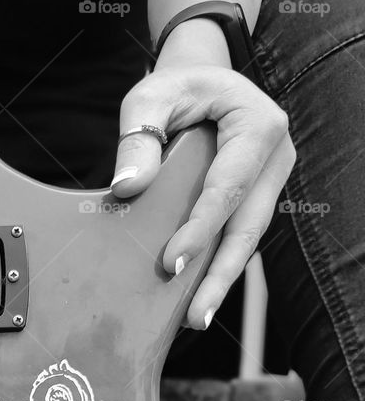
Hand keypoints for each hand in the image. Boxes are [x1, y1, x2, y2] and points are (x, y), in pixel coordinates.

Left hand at [109, 25, 294, 329]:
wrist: (201, 81)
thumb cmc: (177, 87)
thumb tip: (127, 187)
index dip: (201, 229)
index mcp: (258, 127)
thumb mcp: (150, 96)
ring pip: (246, 240)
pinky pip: (235, 239)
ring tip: (193, 318)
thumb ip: (138, 136)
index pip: (227, 188)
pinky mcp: (252, 202)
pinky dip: (215, 268)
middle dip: (220, 275)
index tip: (173, 262)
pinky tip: (192, 299)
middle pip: (248, 227)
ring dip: (219, 280)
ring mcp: (267, 184)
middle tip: (194, 317)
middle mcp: (274, 160)